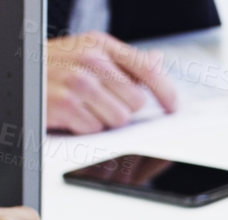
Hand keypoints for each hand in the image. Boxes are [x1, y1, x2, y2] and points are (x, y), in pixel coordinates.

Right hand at [46, 32, 178, 133]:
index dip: (166, 91)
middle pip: (136, 101)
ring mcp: (76, 81)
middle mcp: (88, 58)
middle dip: (122, 108)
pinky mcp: (65, 103)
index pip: (146, 68)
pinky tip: (70, 115)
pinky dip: (84, 128)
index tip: (173, 108)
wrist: (15, 73)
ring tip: (83, 107)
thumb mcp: (86, 54)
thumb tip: (158, 61)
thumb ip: (123, 62)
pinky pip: (95, 128)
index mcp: (99, 44)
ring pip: (119, 118)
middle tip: (99, 103)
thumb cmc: (53, 68)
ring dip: (103, 119)